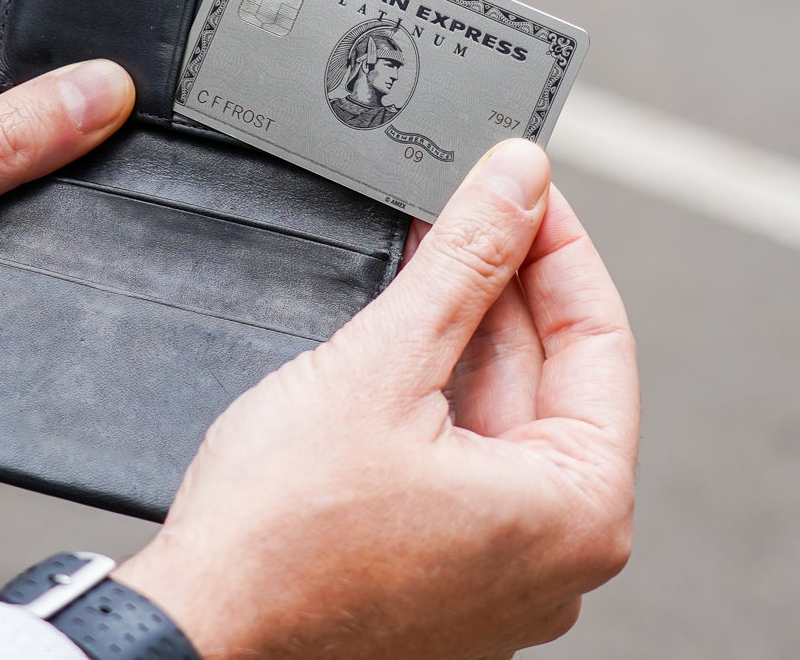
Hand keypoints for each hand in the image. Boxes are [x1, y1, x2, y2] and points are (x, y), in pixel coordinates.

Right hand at [115, 139, 637, 658]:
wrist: (199, 623)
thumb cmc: (281, 538)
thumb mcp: (382, 366)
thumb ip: (463, 262)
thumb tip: (516, 183)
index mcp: (578, 512)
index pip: (600, 338)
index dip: (557, 244)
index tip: (525, 184)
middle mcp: (555, 555)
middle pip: (549, 377)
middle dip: (503, 282)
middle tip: (466, 201)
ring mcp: (499, 572)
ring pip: (500, 415)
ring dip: (465, 330)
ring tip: (426, 251)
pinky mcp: (444, 574)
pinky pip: (464, 459)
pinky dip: (437, 391)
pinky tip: (404, 330)